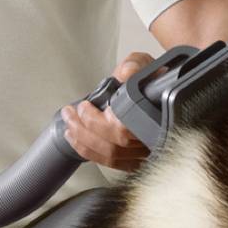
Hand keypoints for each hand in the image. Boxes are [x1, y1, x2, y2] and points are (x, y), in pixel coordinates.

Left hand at [60, 53, 155, 171]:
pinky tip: (80, 142)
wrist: (158, 90)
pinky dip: (92, 154)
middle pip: (114, 146)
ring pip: (112, 157)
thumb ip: (134, 64)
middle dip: (83, 130)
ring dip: (84, 143)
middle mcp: (153, 137)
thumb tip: (126, 73)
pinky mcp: (138, 159)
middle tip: (70, 115)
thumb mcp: (143, 63)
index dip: (96, 121)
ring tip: (70, 127)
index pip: (122, 127)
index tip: (83, 107)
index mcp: (155, 114)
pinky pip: (115, 164)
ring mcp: (147, 151)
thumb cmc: (151, 79)